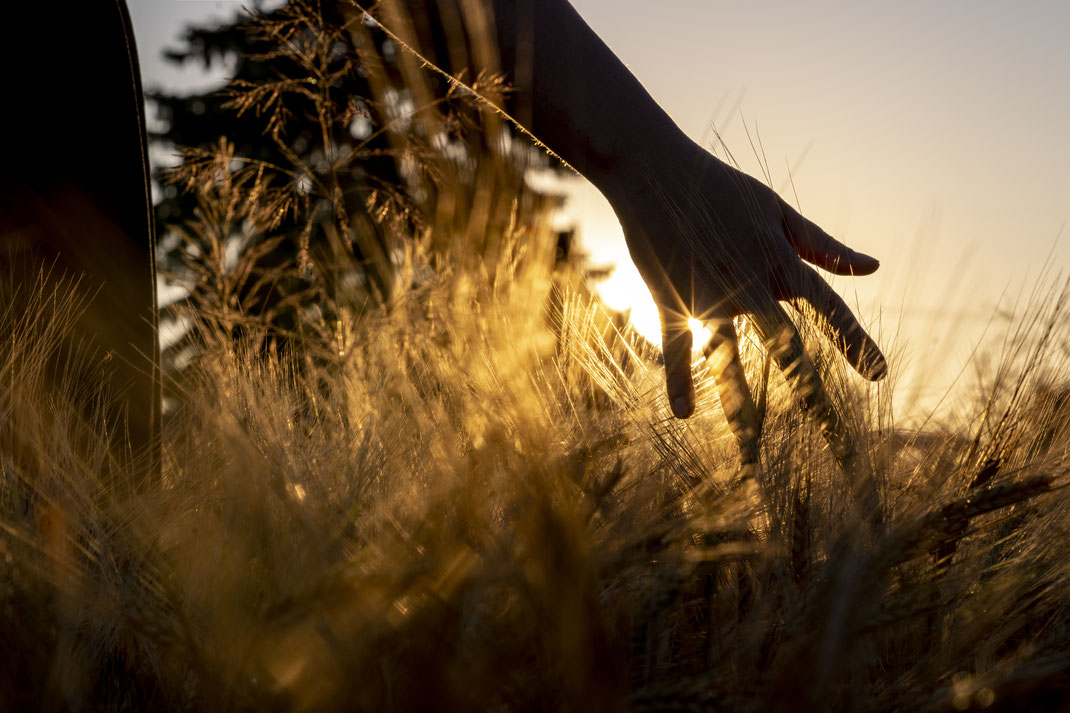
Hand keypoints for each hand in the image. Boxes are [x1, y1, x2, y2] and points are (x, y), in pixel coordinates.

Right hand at [600, 136, 886, 467]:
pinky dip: (678, 380)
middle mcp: (750, 289)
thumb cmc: (720, 187)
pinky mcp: (672, 302)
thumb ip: (822, 245)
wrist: (653, 171)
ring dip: (741, 408)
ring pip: (729, 360)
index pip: (829, 310)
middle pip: (788, 353)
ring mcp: (709, 299)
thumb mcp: (776, 210)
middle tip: (836, 443)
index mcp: (780, 264)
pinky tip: (684, 414)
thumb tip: (872, 268)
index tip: (880, 376)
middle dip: (813, 400)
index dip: (855, 343)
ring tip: (752, 455)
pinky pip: (676, 348)